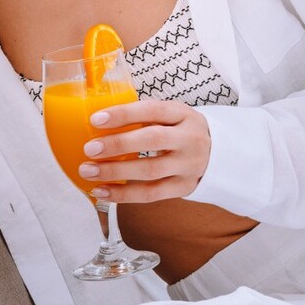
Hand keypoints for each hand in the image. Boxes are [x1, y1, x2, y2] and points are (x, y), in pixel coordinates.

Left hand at [80, 99, 213, 202]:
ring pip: (150, 170)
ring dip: (115, 172)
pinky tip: (102, 191)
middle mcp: (190, 139)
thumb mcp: (171, 116)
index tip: (96, 119)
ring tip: (88, 171)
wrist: (216, 154)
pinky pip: (151, 194)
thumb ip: (143, 117)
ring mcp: (189, 165)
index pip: (153, 110)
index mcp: (184, 115)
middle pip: (153, 140)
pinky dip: (123, 194)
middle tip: (90, 149)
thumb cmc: (180, 132)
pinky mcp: (184, 187)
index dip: (124, 114)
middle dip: (118, 144)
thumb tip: (96, 124)